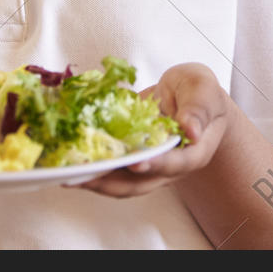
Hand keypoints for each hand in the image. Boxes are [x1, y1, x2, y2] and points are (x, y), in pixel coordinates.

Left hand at [78, 62, 229, 198]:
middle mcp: (171, 166)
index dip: (156, 164)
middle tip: (86, 176)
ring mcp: (149, 165)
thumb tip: (190, 130)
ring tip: (69, 175)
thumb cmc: (199, 91)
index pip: (176, 163)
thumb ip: (198, 107)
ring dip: (96, 181)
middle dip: (112, 181)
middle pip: (142, 183)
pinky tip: (71, 163)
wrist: (190, 96)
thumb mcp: (203, 89)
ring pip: (123, 183)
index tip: (135, 163)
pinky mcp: (132, 159)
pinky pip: (112, 170)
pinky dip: (93, 168)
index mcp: (194, 151)